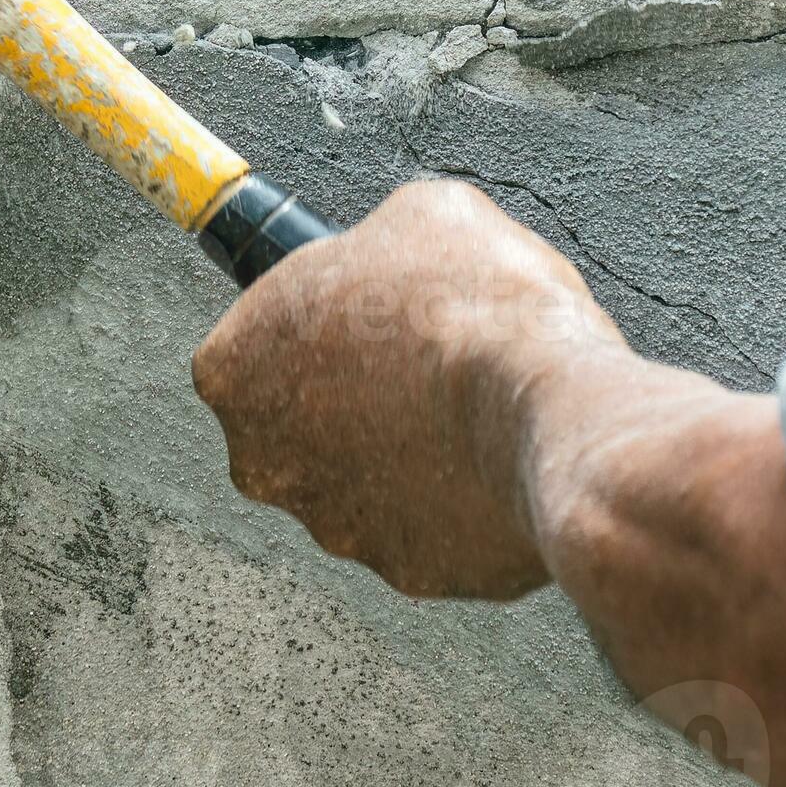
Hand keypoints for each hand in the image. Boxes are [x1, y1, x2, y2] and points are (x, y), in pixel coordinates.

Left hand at [192, 177, 627, 598]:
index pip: (248, 348)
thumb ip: (374, 244)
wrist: (551, 406)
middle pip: (296, 425)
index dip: (311, 325)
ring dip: (404, 452)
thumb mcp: (420, 214)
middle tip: (415, 360)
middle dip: (349, 399)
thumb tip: (395, 251)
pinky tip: (493, 454)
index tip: (355, 316)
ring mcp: (336, 526)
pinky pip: (429, 529)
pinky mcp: (409, 572)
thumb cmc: (470, 305)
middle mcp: (265, 462)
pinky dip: (457, 500)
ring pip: (363, 483)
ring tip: (468, 405)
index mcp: (234, 372)